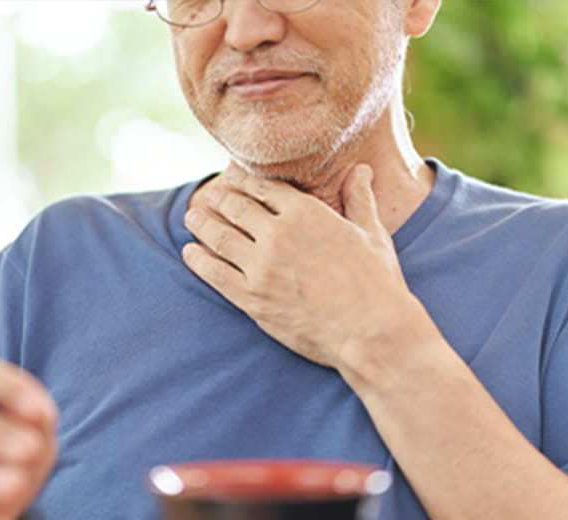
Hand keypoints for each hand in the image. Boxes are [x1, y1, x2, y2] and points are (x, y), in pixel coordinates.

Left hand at [183, 163, 421, 370]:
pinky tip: (190, 253)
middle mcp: (278, 234)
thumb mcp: (372, 234)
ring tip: (193, 217)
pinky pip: (215, 274)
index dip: (244, 181)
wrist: (372, 332)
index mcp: (306, 213)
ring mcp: (261, 267)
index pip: (263, 187)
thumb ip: (359, 199)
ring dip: (202, 223)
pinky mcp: (252, 298)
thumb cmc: (377, 283)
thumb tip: (362, 170)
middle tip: (210, 196)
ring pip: (219, 236)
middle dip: (220, 198)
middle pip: (236, 207)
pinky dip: (198, 260)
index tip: (232, 179)